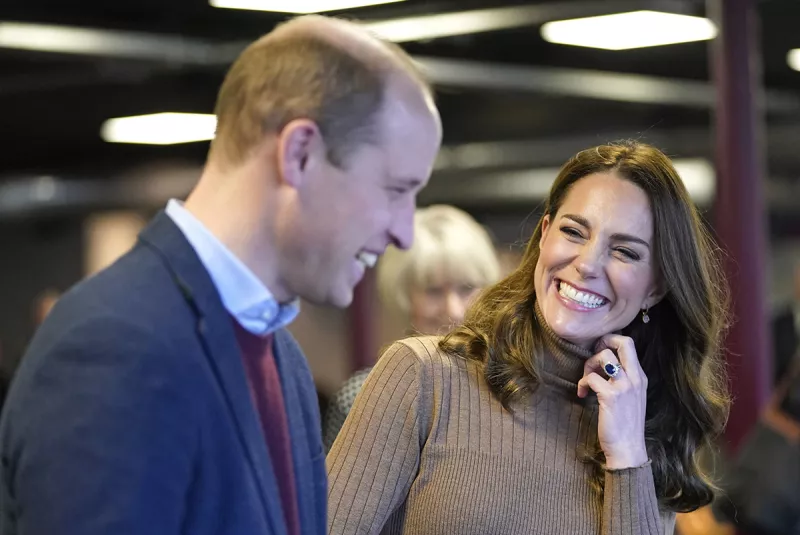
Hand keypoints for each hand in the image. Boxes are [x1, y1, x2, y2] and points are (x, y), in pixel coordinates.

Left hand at [577, 334, 647, 468]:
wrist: (628, 449)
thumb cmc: (625, 425)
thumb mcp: (631, 398)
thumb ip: (623, 380)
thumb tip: (604, 365)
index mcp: (640, 377)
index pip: (629, 344)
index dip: (611, 341)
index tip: (598, 352)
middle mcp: (636, 378)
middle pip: (623, 342)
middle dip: (603, 342)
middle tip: (593, 357)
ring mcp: (625, 387)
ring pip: (605, 356)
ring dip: (589, 364)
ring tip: (586, 380)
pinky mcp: (611, 396)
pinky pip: (591, 377)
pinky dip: (582, 383)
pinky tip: (582, 393)